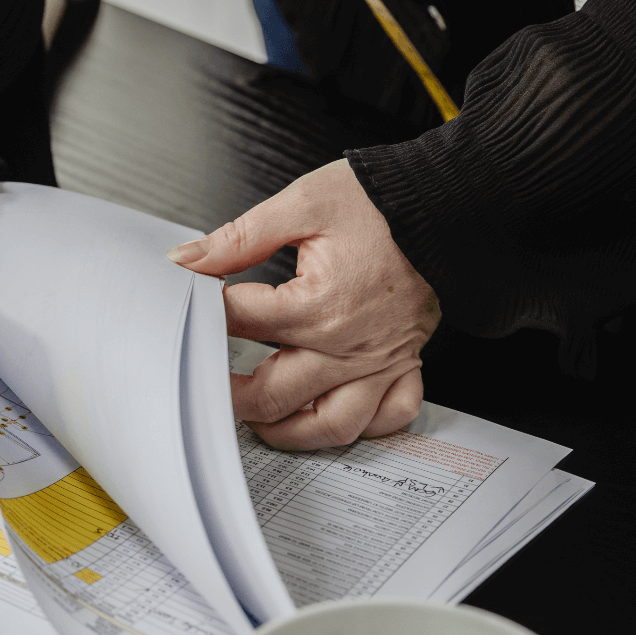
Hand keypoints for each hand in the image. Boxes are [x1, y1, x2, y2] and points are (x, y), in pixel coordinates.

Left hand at [168, 160, 438, 448]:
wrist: (447, 206)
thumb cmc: (382, 204)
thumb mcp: (302, 205)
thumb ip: (239, 238)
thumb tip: (188, 260)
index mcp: (317, 305)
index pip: (240, 322)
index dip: (208, 314)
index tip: (194, 309)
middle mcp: (348, 345)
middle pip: (273, 393)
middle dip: (231, 395)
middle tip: (209, 385)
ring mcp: (379, 362)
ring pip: (330, 425)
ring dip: (288, 431)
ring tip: (260, 420)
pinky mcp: (406, 364)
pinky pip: (389, 416)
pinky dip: (364, 428)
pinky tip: (333, 418)